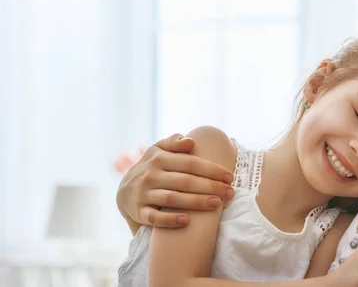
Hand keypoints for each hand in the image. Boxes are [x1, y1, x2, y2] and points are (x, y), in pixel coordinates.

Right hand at [116, 133, 233, 228]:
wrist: (123, 191)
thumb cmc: (151, 167)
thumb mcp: (157, 149)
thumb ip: (173, 142)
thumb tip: (190, 141)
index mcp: (159, 158)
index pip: (190, 163)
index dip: (211, 169)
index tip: (229, 177)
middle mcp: (150, 175)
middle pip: (185, 181)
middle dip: (210, 187)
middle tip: (230, 192)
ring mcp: (143, 194)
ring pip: (172, 199)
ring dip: (196, 202)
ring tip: (217, 204)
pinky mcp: (138, 212)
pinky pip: (154, 218)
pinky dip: (169, 220)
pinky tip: (186, 221)